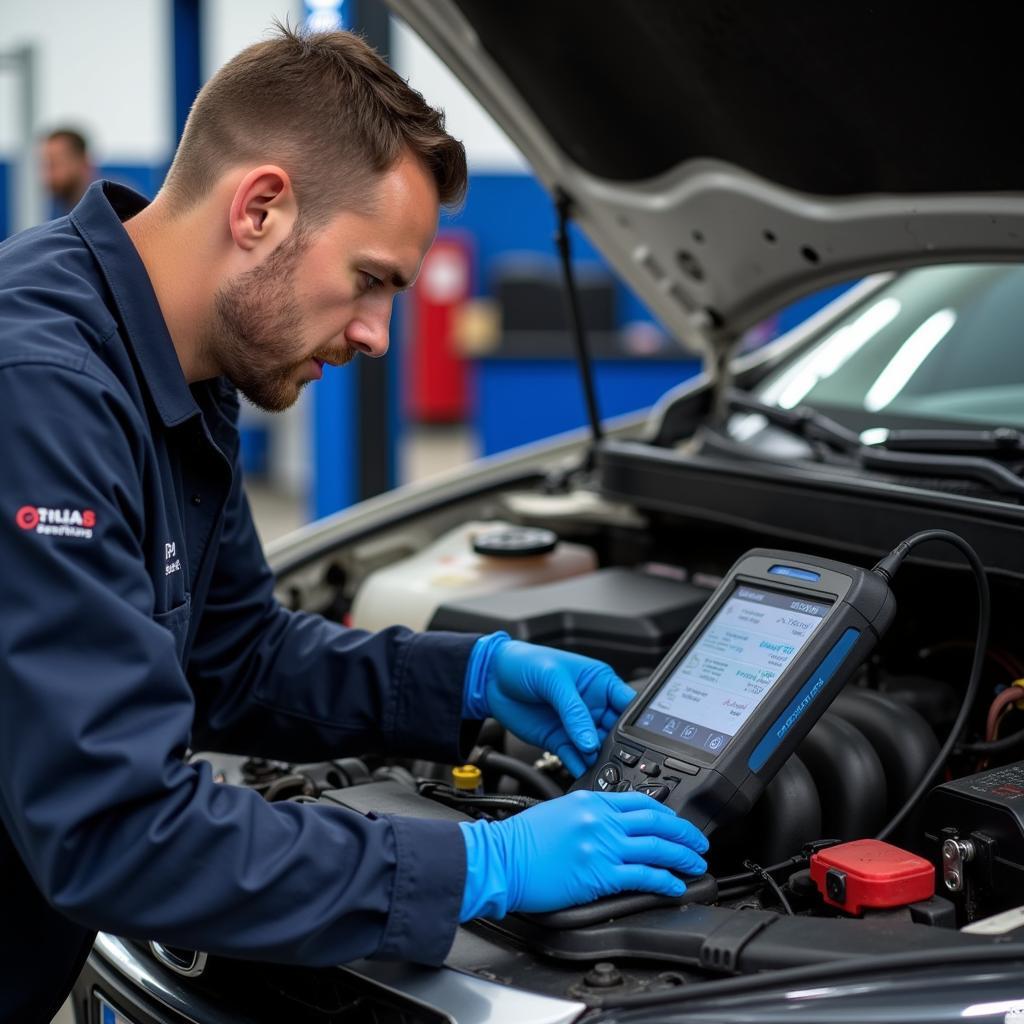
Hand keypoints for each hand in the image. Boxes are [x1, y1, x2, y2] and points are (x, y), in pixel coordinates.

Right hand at [458, 790, 708, 919]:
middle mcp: (600, 819)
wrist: (500, 858)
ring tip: (695, 863)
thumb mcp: (558, 811)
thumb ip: (587, 814)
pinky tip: (675, 885)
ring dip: (682, 856)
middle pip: (656, 822)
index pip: (639, 801)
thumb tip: (610, 823)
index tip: (677, 822)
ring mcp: (601, 845)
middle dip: (684, 833)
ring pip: (656, 847)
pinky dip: (664, 880)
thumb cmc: (521, 839)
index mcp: (591, 800)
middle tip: (699, 842)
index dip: (666, 813)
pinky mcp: (599, 874)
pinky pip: (643, 875)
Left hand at [467, 636, 636, 775]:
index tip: (638, 740)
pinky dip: (579, 766)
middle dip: (618, 747)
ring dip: (599, 760)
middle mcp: (592, 705)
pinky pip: (574, 757)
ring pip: (596, 748)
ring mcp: (576, 725)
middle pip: (616, 731)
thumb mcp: (554, 679)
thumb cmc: (525, 662)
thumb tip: (589, 740)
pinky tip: (582, 771)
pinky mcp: (559, 739)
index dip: (636, 723)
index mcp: (599, 683)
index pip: (627, 705)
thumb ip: (574, 711)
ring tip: (602, 770)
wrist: (491, 678)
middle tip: (618, 760)